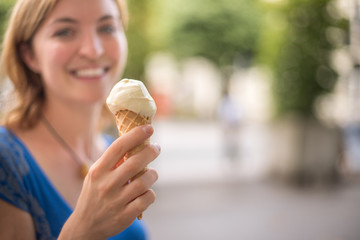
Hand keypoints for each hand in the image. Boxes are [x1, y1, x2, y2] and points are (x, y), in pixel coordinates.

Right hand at [59, 125, 159, 239]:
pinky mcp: (126, 215)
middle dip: (151, 151)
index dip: (136, 135)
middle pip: (136, 162)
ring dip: (152, 174)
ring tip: (151, 174)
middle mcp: (107, 184)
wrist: (85, 226)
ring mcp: (117, 201)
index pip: (119, 147)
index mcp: (98, 171)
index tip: (148, 128)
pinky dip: (150, 194)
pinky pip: (148, 198)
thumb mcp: (96, 175)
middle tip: (156, 148)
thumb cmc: (94, 194)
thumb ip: (112, 161)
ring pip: (146, 180)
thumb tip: (134, 141)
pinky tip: (145, 193)